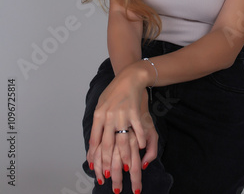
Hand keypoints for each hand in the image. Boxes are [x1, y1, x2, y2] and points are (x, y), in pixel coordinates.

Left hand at [87, 68, 157, 190]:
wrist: (129, 77)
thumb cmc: (114, 91)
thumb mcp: (101, 104)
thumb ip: (98, 121)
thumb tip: (94, 141)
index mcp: (98, 114)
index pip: (95, 140)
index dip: (95, 156)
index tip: (95, 168)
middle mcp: (109, 116)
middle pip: (108, 144)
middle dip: (108, 162)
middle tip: (110, 175)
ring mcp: (122, 114)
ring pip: (122, 140)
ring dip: (125, 156)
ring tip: (127, 168)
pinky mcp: (134, 111)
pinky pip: (137, 128)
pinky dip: (140, 139)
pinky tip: (142, 147)